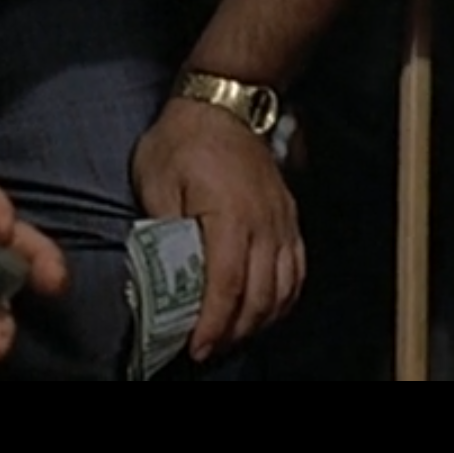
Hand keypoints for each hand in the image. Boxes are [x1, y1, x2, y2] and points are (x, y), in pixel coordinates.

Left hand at [131, 94, 303, 361]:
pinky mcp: (289, 218)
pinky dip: (284, 298)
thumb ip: (161, 230)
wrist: (225, 103)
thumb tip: (159, 276)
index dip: (213, 324)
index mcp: (229, 215)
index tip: (196, 349)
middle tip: (207, 350)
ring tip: (232, 336)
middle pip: (260, 295)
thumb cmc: (184, 140)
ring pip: (283, 288)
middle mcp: (264, 223)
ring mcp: (282, 221)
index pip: (227, 284)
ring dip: (259, 320)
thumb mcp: (156, 179)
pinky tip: (265, 310)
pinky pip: (297, 269)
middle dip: (234, 332)